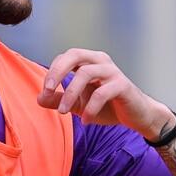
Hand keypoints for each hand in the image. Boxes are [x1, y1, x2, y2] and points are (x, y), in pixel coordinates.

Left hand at [37, 48, 175, 141]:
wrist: (137, 116)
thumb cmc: (107, 106)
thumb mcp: (78, 104)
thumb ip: (59, 100)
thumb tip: (38, 98)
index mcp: (89, 61)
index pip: (65, 57)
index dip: (52, 72)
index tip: (44, 92)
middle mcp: (100, 61)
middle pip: (75, 55)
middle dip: (57, 72)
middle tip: (47, 90)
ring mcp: (113, 72)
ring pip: (86, 73)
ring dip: (70, 93)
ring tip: (64, 112)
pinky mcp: (123, 85)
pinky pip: (102, 93)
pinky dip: (90, 107)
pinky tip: (85, 120)